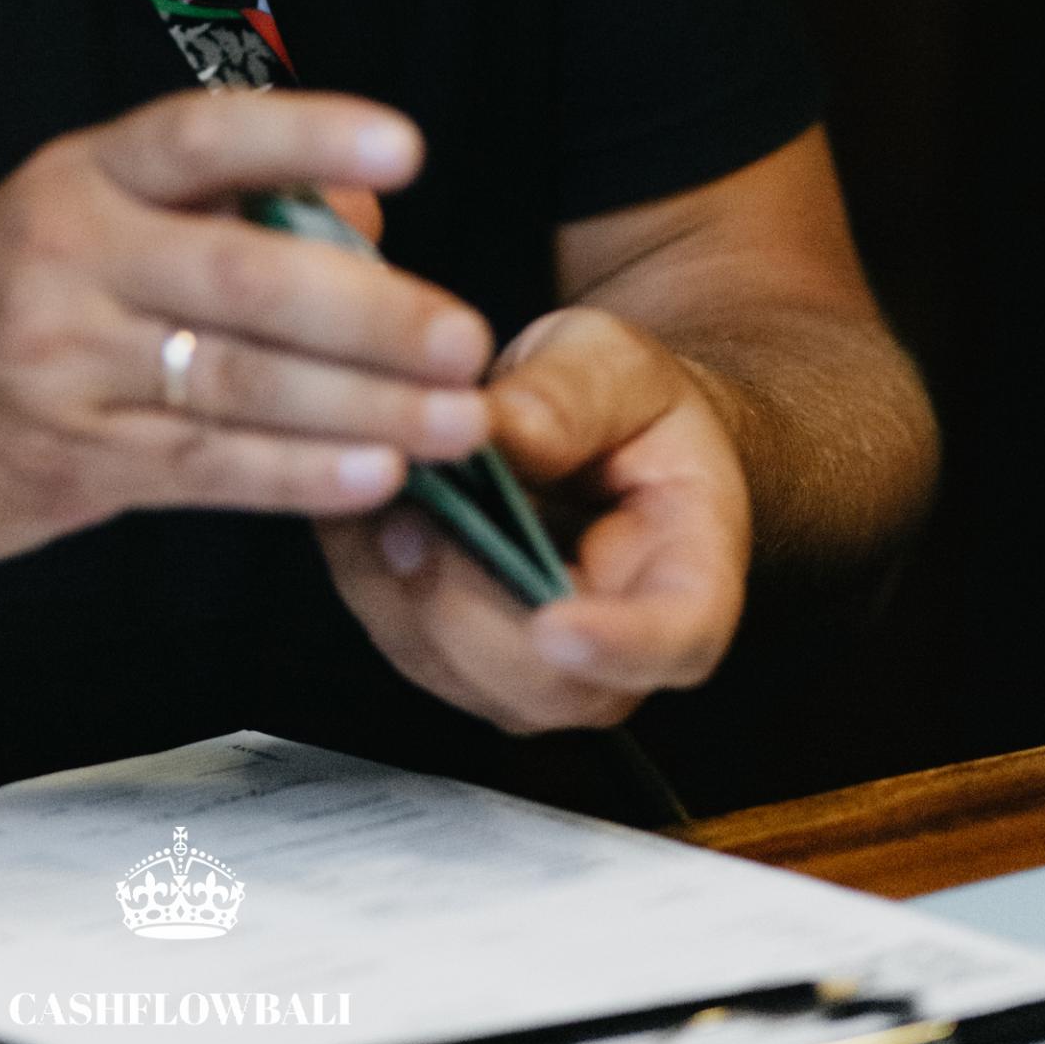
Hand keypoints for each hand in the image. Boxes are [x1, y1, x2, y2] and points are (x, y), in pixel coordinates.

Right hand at [0, 89, 494, 605]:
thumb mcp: (86, 220)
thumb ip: (220, 211)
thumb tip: (367, 222)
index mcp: (82, 174)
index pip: (203, 137)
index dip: (305, 136)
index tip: (404, 151)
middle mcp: (71, 256)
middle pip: (244, 277)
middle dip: (369, 313)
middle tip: (466, 337)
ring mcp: (66, 363)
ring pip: (240, 383)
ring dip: (364, 408)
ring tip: (458, 422)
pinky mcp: (74, 460)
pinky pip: (209, 466)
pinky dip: (300, 473)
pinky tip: (378, 475)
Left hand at [317, 305, 750, 730]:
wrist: (600, 433)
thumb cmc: (625, 402)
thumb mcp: (612, 363)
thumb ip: (569, 398)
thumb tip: (493, 434)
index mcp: (690, 574)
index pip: (676, 639)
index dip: (619, 646)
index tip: (557, 627)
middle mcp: (617, 655)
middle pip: (544, 681)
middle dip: (464, 600)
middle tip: (411, 511)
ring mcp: (533, 671)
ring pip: (454, 668)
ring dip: (398, 583)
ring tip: (377, 485)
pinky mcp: (455, 656)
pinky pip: (396, 635)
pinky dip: (364, 570)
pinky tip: (354, 499)